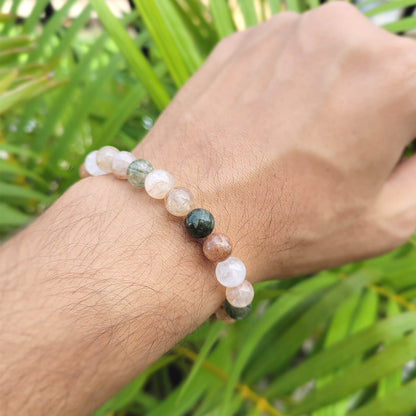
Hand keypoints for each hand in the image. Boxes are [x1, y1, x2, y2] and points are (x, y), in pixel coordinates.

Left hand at [137, 2, 415, 280]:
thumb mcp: (385, 221)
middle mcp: (342, 34)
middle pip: (389, 70)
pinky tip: (267, 132)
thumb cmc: (283, 228)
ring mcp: (284, 32)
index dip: (411, 132)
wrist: (177, 220)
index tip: (392, 153)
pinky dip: (291, 89)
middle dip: (383, 110)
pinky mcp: (241, 42)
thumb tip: (415, 146)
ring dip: (335, 97)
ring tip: (300, 148)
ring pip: (337, 61)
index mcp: (395, 77)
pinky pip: (288, 61)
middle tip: (348, 157)